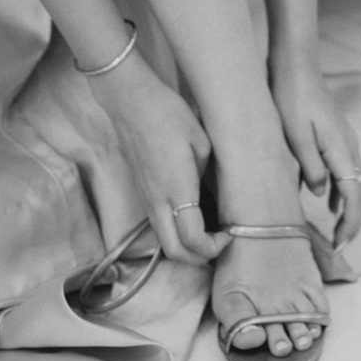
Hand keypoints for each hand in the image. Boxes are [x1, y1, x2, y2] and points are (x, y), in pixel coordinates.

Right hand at [89, 55, 226, 267]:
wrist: (130, 101)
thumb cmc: (168, 115)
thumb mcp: (201, 141)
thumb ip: (206, 173)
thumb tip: (205, 189)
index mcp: (176, 190)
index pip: (193, 240)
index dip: (214, 248)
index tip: (230, 233)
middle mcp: (158, 202)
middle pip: (175, 253)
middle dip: (199, 259)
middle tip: (219, 243)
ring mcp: (147, 199)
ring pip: (164, 242)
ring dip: (186, 248)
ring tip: (208, 233)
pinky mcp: (142, 192)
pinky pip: (158, 226)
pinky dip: (175, 233)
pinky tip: (191, 217)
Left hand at [269, 53, 360, 248]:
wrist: (295, 65)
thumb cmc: (291, 98)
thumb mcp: (295, 137)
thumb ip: (312, 168)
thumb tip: (322, 194)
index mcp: (342, 149)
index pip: (355, 197)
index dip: (349, 225)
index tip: (338, 247)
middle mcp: (350, 146)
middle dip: (353, 222)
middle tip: (338, 246)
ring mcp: (345, 140)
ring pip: (355, 182)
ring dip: (349, 208)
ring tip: (335, 230)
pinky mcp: (336, 135)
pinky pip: (346, 170)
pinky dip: (342, 190)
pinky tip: (328, 200)